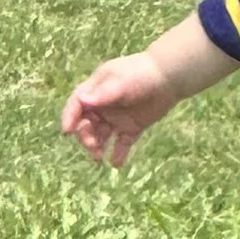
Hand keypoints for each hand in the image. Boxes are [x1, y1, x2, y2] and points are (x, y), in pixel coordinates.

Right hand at [61, 52, 183, 171]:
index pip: (77, 104)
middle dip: (86, 136)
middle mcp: (103, 106)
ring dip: (97, 147)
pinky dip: (118, 155)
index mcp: (96, 91)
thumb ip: (104, 93)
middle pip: (86, 125)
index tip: (67, 130)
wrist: (171, 77)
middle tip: (94, 145)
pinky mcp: (132, 127)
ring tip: (100, 157)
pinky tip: (117, 164)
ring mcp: (117, 118)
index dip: (69, 116)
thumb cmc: (143, 74)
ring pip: (101, 136)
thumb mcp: (122, 82)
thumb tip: (82, 100)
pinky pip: (121, 144)